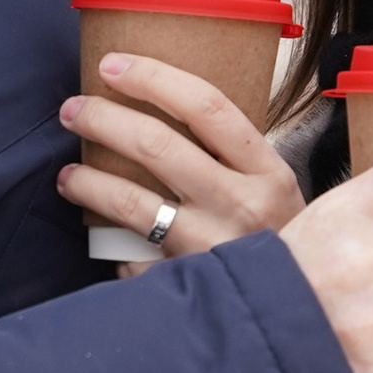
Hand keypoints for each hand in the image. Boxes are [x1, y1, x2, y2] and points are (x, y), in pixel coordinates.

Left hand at [59, 52, 308, 260]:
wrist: (305, 307)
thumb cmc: (279, 241)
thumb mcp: (274, 192)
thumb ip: (234, 158)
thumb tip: (164, 113)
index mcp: (267, 172)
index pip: (207, 107)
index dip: (153, 79)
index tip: (113, 65)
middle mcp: (241, 205)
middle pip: (158, 146)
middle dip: (103, 120)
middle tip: (73, 111)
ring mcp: (212, 248)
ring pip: (132, 202)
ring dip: (88, 181)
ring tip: (67, 175)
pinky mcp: (189, 285)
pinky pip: (133, 260)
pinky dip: (113, 250)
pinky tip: (102, 243)